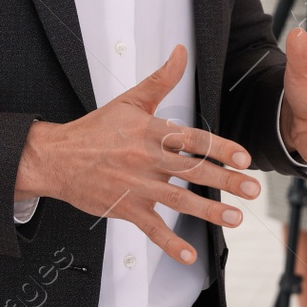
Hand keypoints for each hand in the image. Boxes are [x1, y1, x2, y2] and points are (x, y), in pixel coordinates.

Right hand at [14, 45, 260, 264]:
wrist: (55, 158)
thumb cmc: (95, 129)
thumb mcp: (129, 100)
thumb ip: (161, 79)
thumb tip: (181, 52)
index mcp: (149, 132)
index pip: (192, 139)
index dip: (220, 148)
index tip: (244, 157)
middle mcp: (145, 159)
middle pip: (191, 171)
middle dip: (225, 181)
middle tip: (251, 189)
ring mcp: (135, 186)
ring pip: (177, 201)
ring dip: (207, 211)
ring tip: (234, 217)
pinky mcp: (125, 208)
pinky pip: (151, 229)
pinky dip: (170, 243)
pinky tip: (189, 254)